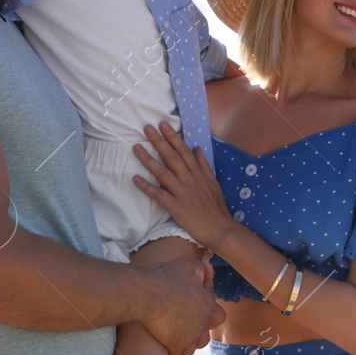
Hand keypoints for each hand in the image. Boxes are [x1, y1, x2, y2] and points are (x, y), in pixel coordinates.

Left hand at [132, 122, 235, 251]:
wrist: (220, 229)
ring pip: (163, 173)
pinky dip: (147, 187)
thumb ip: (204, 166)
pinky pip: (159, 195)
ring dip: (148, 160)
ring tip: (136, 148)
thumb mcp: (214, 183)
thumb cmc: (217, 208)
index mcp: (198, 174)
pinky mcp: (176, 207)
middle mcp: (190, 180)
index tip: (163, 124)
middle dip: (159, 141)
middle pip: (172, 157)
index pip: (184, 151)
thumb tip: (197, 149)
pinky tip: (135, 179)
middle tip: (147, 128)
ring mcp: (183, 193)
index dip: (172, 137)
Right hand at [141, 258, 224, 354]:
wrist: (146, 294)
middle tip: (184, 323)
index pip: (219, 316)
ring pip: (192, 347)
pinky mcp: (175, 346)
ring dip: (186, 342)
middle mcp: (202, 325)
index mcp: (209, 307)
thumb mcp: (188, 266)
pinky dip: (174, 350)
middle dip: (197, 331)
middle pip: (205, 336)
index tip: (194, 308)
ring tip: (175, 335)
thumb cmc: (167, 278)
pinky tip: (166, 343)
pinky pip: (178, 354)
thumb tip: (209, 269)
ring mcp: (189, 337)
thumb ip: (203, 270)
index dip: (209, 312)